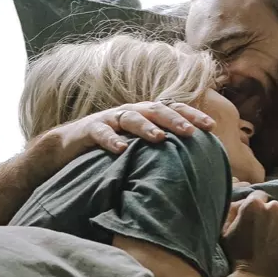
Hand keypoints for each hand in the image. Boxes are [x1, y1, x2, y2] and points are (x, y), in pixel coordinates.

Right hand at [26, 102, 214, 178]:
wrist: (66, 148)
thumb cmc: (109, 150)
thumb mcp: (138, 148)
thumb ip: (161, 150)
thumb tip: (194, 166)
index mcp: (145, 115)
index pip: (173, 109)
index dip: (192, 115)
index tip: (211, 127)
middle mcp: (130, 112)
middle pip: (157, 109)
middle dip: (175, 120)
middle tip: (192, 132)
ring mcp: (110, 119)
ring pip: (131, 117)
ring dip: (147, 127)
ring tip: (160, 138)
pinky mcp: (89, 130)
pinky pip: (101, 132)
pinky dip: (111, 139)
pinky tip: (121, 150)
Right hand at [221, 191, 277, 276]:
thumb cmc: (237, 256)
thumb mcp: (225, 231)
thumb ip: (232, 210)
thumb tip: (241, 201)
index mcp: (254, 204)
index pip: (258, 196)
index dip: (256, 209)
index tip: (255, 221)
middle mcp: (274, 207)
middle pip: (273, 206)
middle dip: (269, 216)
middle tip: (264, 234)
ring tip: (275, 243)